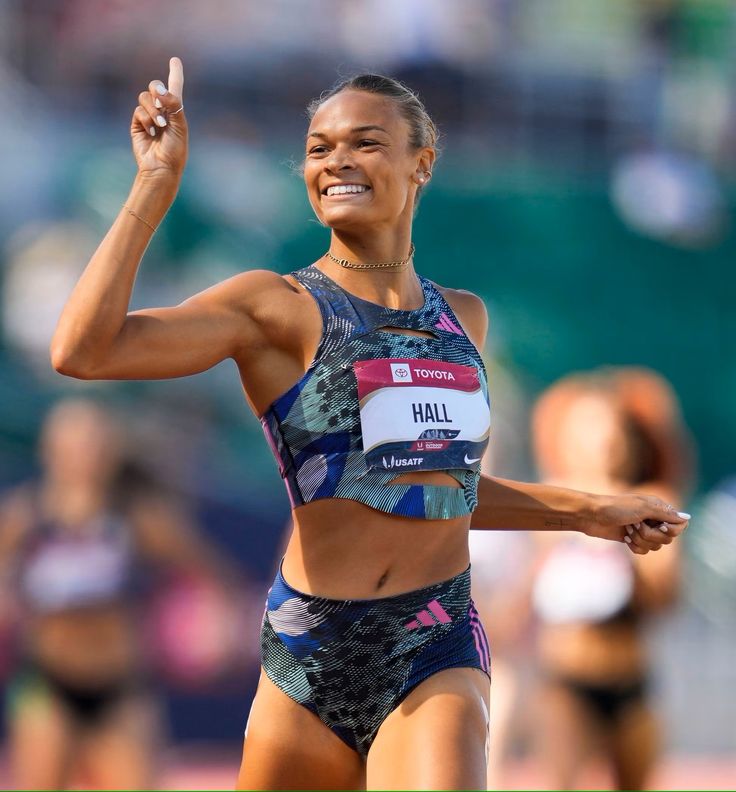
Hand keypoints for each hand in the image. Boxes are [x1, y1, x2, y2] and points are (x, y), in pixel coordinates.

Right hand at [131, 57, 186, 179]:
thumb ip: (173, 104)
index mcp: (176, 111)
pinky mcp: (137, 124)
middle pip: (155, 87)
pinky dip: (145, 119)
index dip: (175, 73)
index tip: (175, 60)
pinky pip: (138, 111)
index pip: (175, 88)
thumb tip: (159, 89)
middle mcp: (162, 111)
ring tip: (160, 125)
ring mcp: (148, 117)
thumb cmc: (175, 149)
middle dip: (157, 90)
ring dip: (152, 110)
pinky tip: (151, 132)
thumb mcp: (179, 125)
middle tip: (161, 100)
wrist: (161, 167)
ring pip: (144, 98)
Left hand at [582, 493, 689, 554]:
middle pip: (667, 538)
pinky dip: (635, 547)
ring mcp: (643, 530)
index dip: (671, 530)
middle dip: (650, 535)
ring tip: (628, 530)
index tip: (659, 526)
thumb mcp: (642, 508)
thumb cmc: (615, 507)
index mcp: (658, 507)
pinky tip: (625, 539)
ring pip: (655, 546)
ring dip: (641, 540)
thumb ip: (666, 514)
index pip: (679, 525)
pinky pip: (644, 551)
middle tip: (635, 524)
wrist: (590, 516)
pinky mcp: (633, 539)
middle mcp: (653, 518)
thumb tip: (688, 519)